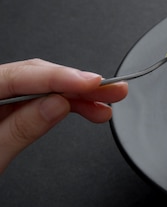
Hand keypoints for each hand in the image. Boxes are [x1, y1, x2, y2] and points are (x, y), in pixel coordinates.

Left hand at [0, 59, 127, 172]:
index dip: (59, 77)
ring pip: (34, 89)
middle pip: (28, 77)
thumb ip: (20, 130)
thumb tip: (56, 104)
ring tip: (104, 104)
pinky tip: (80, 110)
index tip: (92, 83)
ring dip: (73, 96)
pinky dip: (57, 106)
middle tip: (111, 91)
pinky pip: (29, 102)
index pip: (16, 77)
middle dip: (74, 84)